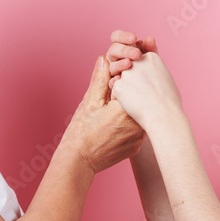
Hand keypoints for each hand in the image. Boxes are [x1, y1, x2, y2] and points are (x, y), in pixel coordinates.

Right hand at [63, 57, 143, 173]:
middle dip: (130, 96)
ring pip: (140, 116)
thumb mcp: (89, 102)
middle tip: (112, 100)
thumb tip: (104, 59)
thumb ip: (100, 80)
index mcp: (127, 109)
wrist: (79, 161)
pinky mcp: (136, 146)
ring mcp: (139, 138)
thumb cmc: (81, 132)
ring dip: (132, 111)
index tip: (114, 84)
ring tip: (112, 114)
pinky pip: (137, 130)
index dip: (124, 83)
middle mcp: (138, 124)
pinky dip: (130, 126)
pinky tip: (115, 127)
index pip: (133, 87)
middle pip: (139, 102)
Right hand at [106, 30, 158, 88]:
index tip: (134, 38)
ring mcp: (113, 70)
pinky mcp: (114, 85)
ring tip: (129, 64)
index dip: (123, 36)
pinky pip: (110, 82)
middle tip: (136, 54)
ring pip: (111, 65)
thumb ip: (150, 48)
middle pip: (113, 50)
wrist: (153, 93)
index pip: (116, 37)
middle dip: (124, 50)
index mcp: (122, 47)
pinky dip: (114, 80)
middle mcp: (115, 57)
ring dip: (119, 64)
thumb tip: (150, 39)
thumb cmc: (151, 72)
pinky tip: (120, 79)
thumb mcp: (151, 59)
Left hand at [110, 52, 181, 131]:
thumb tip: (148, 74)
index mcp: (151, 57)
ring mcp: (127, 73)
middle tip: (146, 94)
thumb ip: (154, 71)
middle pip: (131, 70)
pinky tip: (134, 105)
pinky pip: (118, 91)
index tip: (153, 87)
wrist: (163, 115)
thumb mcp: (166, 77)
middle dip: (135, 81)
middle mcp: (137, 61)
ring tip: (141, 100)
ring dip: (129, 90)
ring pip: (123, 80)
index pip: (141, 63)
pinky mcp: (118, 85)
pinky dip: (124, 99)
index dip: (146, 77)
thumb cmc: (169, 101)